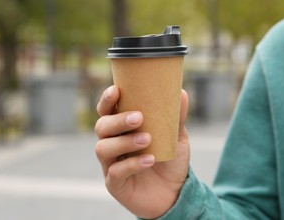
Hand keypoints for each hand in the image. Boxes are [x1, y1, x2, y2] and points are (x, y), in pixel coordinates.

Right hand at [95, 85, 189, 218]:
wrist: (175, 193)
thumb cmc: (170, 160)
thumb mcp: (176, 137)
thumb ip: (175, 117)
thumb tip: (182, 92)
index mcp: (121, 129)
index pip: (107, 111)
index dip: (107, 100)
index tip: (116, 90)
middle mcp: (112, 144)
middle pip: (101, 127)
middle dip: (117, 120)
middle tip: (139, 117)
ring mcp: (110, 164)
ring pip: (103, 148)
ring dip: (124, 142)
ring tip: (147, 139)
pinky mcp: (115, 184)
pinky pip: (115, 172)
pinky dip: (132, 164)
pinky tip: (150, 160)